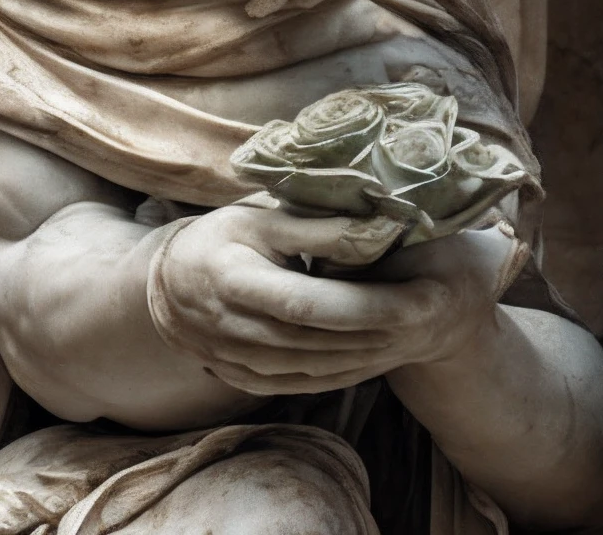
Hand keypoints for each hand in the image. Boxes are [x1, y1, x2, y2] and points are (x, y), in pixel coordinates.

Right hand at [147, 200, 511, 398]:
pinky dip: (346, 370)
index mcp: (233, 280)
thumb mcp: (260, 219)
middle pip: (321, 339)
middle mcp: (234, 329)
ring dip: (371, 353)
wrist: (170, 284)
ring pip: (320, 368)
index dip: (367, 304)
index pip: (309, 303)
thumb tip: (377, 224)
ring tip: (413, 328)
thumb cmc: (220, 239)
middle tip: (433, 307)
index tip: (417, 294)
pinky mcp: (248, 381)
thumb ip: (317, 227)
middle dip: (382, 327)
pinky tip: (375, 352)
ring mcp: (239, 362)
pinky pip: (307, 383)